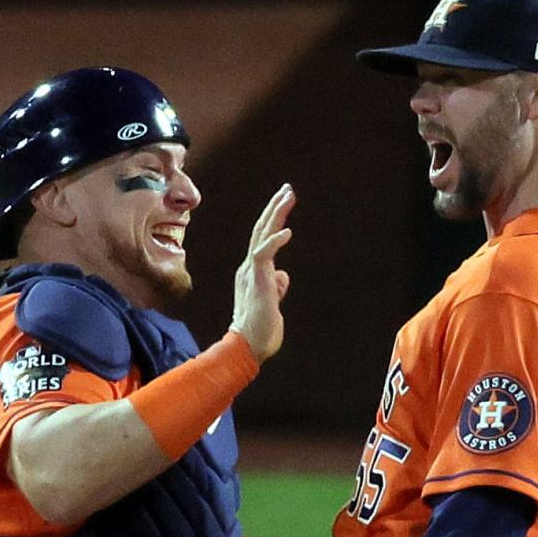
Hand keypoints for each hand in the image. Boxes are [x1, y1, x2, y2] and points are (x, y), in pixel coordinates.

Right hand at [229, 184, 294, 363]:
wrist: (248, 347)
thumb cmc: (261, 330)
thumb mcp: (272, 302)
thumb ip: (276, 286)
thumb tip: (283, 275)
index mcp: (251, 272)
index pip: (262, 239)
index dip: (273, 221)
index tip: (284, 203)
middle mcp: (249, 268)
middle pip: (262, 230)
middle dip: (275, 208)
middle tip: (288, 189)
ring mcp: (251, 272)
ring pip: (262, 235)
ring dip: (276, 214)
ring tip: (288, 196)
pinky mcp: (256, 280)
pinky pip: (264, 255)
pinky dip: (275, 242)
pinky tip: (287, 232)